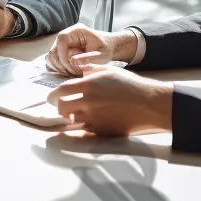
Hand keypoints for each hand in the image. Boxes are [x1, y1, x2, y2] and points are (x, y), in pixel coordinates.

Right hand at [46, 24, 138, 75]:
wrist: (109, 47)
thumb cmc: (107, 48)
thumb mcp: (102, 55)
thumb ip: (88, 58)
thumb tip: (73, 62)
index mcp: (77, 31)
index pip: (62, 40)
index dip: (63, 55)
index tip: (72, 68)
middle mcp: (68, 35)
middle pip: (54, 49)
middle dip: (61, 64)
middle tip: (73, 73)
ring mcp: (64, 43)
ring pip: (52, 56)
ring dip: (60, 67)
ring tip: (72, 73)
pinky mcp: (63, 50)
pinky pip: (55, 59)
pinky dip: (59, 67)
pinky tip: (69, 71)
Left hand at [47, 63, 173, 135]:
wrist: (149, 104)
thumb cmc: (130, 85)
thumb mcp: (109, 70)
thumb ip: (90, 70)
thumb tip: (79, 73)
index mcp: (88, 85)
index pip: (61, 91)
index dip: (52, 95)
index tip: (51, 97)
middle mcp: (88, 102)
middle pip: (62, 107)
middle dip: (59, 107)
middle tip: (61, 106)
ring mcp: (94, 118)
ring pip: (71, 120)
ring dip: (70, 117)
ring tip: (75, 113)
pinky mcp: (102, 131)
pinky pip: (84, 130)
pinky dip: (82, 126)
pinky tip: (86, 121)